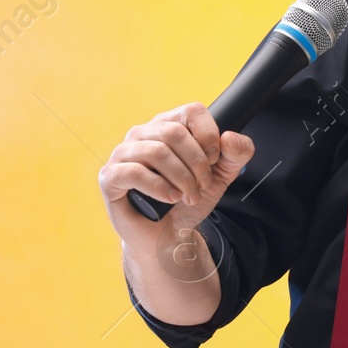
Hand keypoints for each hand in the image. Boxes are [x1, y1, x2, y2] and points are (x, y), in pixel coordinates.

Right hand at [97, 102, 255, 253]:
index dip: (209, 136)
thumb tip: (230, 138)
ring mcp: (123, 153)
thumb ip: (237, 154)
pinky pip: (134, 172)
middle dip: (197, 164)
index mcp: (168, 125)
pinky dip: (160, 188)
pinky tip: (170, 199)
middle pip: (175, 133)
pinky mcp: (110, 176)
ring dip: (181, 179)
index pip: (192, 111)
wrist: (169, 236)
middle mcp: (143, 134)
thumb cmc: (189, 201)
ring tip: (187, 196)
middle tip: (201, 186)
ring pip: (157, 152)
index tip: (214, 161)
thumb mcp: (221, 176)